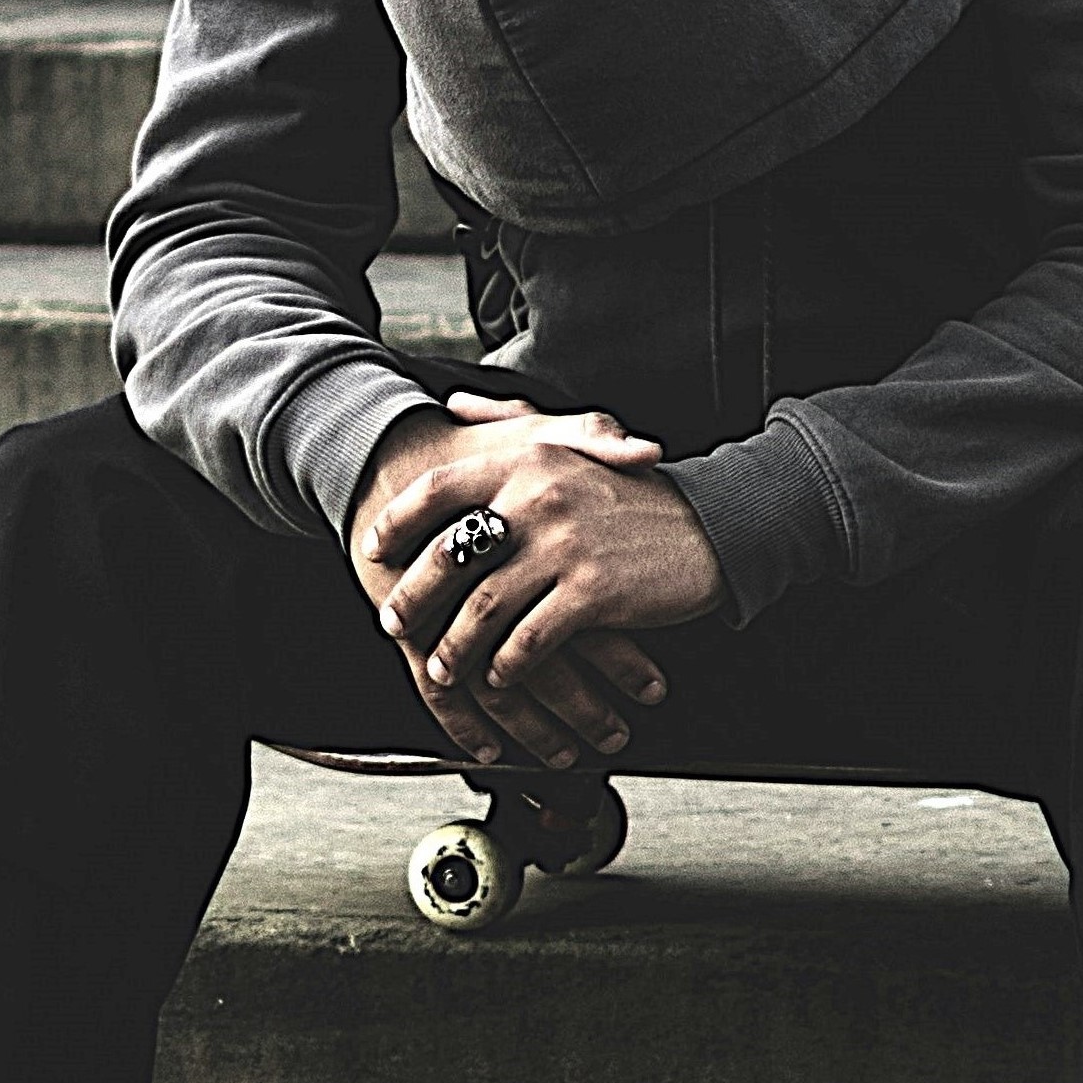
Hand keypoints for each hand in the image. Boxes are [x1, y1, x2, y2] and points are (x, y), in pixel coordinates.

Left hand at [348, 394, 672, 765]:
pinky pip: (529, 641)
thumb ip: (510, 422)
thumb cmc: (633, 492)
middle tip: (393, 624)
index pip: (437, 490)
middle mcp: (539, 497)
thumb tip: (454, 406)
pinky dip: (508, 665)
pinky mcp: (592, 592)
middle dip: (413, 598)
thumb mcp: (573, 442)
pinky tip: (500, 677)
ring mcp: (565, 546)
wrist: (710, 527)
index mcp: (528, 460)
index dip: (397, 523)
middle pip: (448, 556)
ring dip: (455, 646)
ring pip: (483, 607)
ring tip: (441, 667)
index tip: (372, 550)